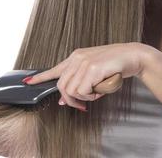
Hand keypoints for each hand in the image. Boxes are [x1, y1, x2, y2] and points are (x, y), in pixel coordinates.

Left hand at [22, 42, 144, 110]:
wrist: (132, 56)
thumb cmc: (115, 66)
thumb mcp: (94, 73)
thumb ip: (79, 83)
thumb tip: (64, 101)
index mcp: (76, 57)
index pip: (54, 69)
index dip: (40, 77)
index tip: (28, 82)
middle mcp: (77, 58)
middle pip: (62, 86)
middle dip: (71, 100)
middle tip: (82, 105)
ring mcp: (84, 62)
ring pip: (71, 90)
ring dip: (84, 97)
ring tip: (97, 92)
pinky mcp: (93, 68)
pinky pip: (84, 91)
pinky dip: (92, 95)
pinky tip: (101, 89)